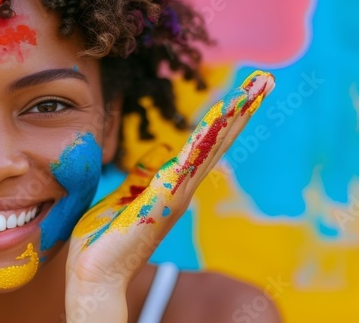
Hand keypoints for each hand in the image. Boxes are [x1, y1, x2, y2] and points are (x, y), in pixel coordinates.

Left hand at [64, 71, 275, 321]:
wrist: (93, 277)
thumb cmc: (103, 243)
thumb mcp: (123, 198)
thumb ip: (140, 178)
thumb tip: (157, 153)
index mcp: (172, 187)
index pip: (203, 145)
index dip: (223, 119)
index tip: (242, 93)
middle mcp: (181, 189)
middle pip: (217, 142)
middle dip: (241, 110)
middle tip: (264, 80)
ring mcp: (176, 194)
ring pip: (210, 147)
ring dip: (232, 117)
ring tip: (254, 90)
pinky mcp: (162, 199)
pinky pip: (186, 162)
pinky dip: (204, 138)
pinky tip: (219, 116)